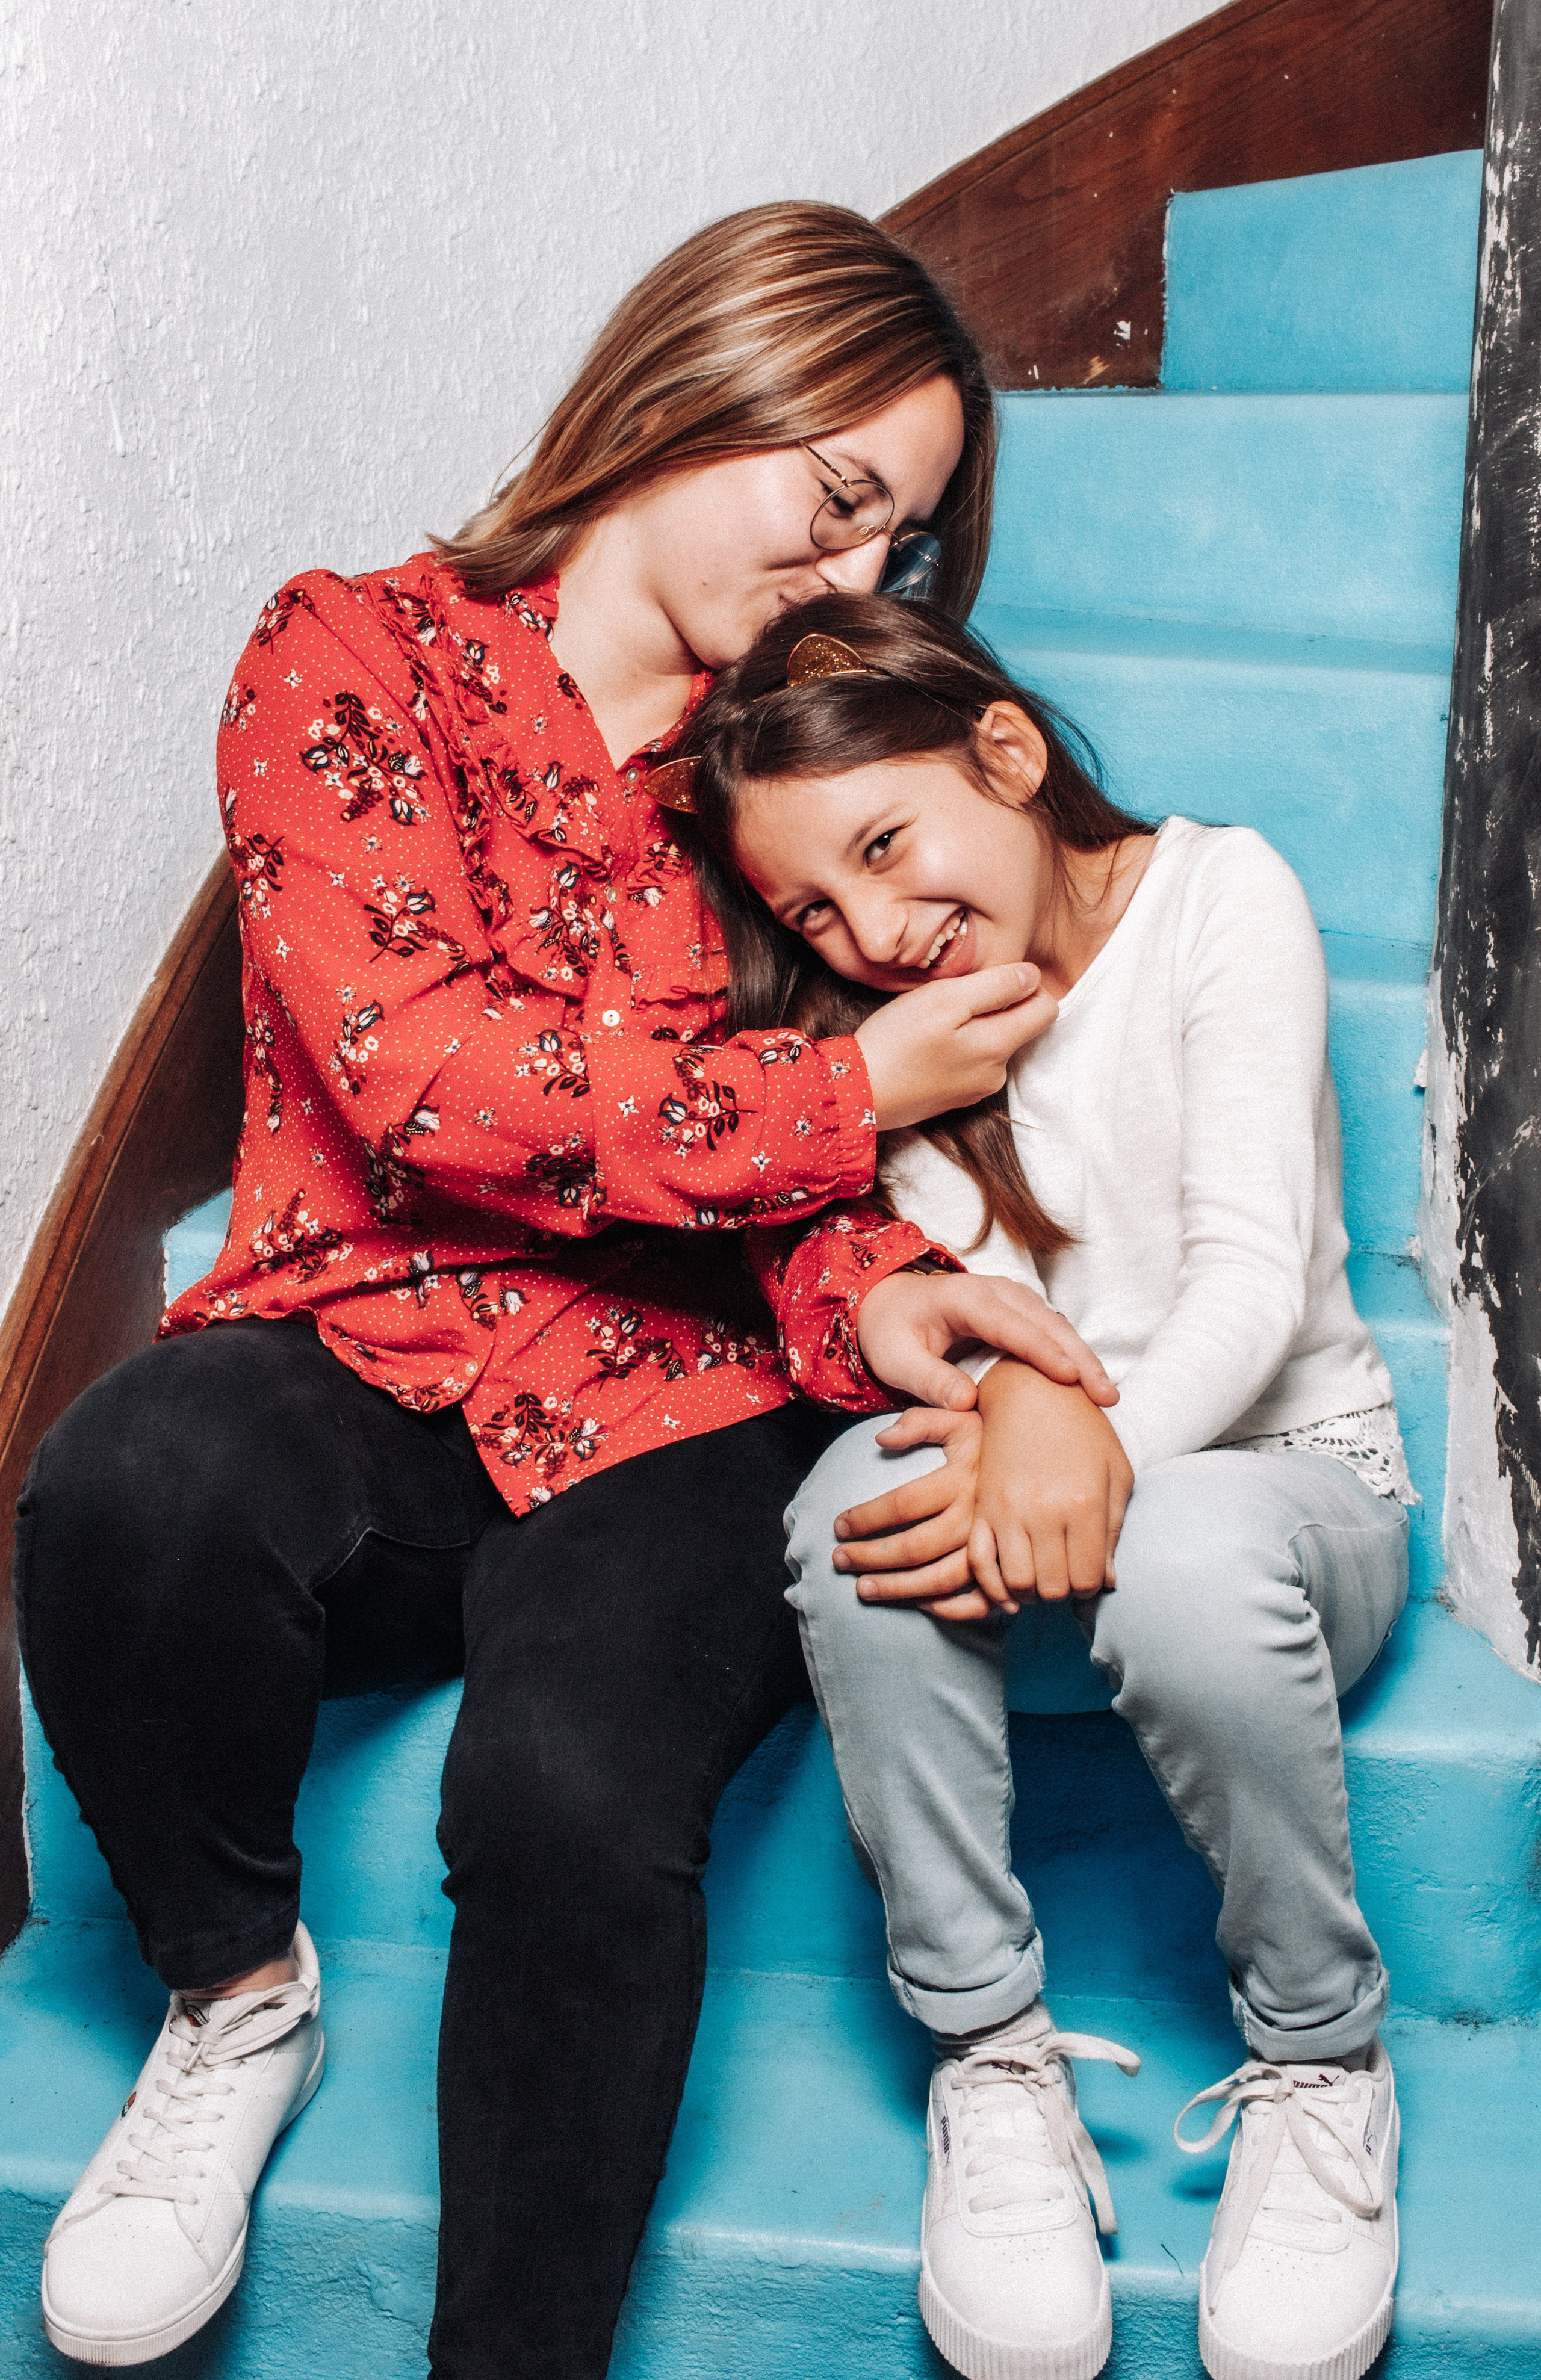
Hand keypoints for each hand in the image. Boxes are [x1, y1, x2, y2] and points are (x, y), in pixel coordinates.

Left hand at [832, 1408, 1001, 1620]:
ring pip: (941, 1579)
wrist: (1049, 1451)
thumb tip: (881, 1439)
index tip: (838, 1525)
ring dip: (898, 1589)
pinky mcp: (1010, 1565)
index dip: (865, 1518)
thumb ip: (920, 1422)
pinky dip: (949, 1609)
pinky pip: (980, 1600)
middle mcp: (978, 1515)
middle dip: (870, 1558)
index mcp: (962, 1479)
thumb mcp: (959, 1417)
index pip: (902, 1505)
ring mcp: (996, 1546)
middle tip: (838, 1560)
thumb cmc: (993, 1435)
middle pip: (915, 1548)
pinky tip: (921, 1604)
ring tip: (863, 1589)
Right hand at [854, 964, 1057, 1129]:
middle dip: (995, 1006)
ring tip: (933, 1025)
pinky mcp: (955, 1098)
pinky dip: (957, 1049)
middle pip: (1020, 1026)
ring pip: (993, 1044)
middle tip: (950, 1001)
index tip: (989, 979)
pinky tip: (927, 1047)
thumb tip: (1032, 976)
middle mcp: (997, 1073)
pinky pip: (971, 1063)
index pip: (1047, 1009)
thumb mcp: (945, 999)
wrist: (856, 1095)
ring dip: (973, 1027)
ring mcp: (976, 1089)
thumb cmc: (896, 1041)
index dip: (1025, 985)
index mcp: (1000, 1045)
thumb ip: (996, 986)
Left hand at [856, 1268, 1117, 1414]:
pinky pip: (1052, 1331)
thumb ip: (928, 1380)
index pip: (1011, 1326)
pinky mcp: (1020, 1312)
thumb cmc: (891, 1333)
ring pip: (1057, 1325)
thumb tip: (965, 1401)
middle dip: (1079, 1357)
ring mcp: (1012, 1298)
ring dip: (1083, 1357)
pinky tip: (1088, 1383)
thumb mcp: (897, 1360)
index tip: (1071, 1378)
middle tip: (1106, 1395)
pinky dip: (1072, 1354)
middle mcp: (996, 1291)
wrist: (890, 1305)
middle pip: (1046, 1323)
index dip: (1043, 1351)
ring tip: (1106, 1394)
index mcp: (965, 1298)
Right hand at [969, 1362, 1133, 1602]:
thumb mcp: (1116, 1473)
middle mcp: (1043, 1511)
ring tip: (1041, 1575)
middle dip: (1063, 1591)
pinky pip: (979, 1562)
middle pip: (1052, 1587)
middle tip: (1066, 1574)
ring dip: (1031, 1591)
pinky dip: (994, 1584)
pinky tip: (1010, 1583)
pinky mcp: (981, 1505)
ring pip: (1016, 1583)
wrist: (1031, 1390)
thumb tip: (1107, 1582)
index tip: (1090, 1574)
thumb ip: (1114, 1530)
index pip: (1088, 1579)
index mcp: (1083, 1503)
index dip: (1092, 1586)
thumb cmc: (1084, 1430)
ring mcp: (1006, 1509)